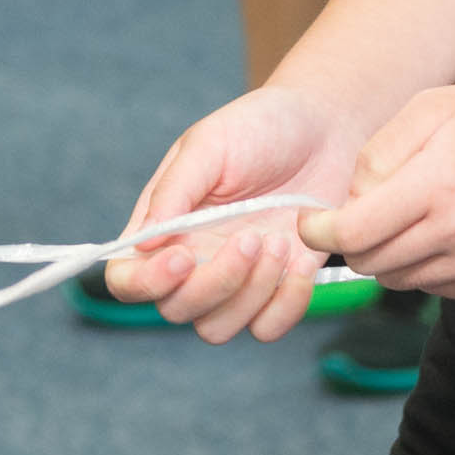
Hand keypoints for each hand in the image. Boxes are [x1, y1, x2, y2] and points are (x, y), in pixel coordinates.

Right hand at [100, 85, 357, 341]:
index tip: (182, 257)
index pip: (127, 277)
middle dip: (214, 284)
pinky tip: (301, 261)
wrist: (327, 128)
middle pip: (176, 310)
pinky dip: (287, 303)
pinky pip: (267, 328)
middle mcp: (192, 260)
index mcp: (162, 225)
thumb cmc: (260, 126)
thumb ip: (174, 191)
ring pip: (218, 328)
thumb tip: (144, 242)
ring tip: (279, 242)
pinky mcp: (278, 289)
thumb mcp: (210, 145)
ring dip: (251, 294)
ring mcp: (235, 279)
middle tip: (251, 239)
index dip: (145, 282)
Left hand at [298, 77, 454, 301]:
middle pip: (375, 264)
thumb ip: (377, 155)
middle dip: (354, 243)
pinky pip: (441, 289)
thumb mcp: (429, 109)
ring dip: (393, 255)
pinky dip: (429, 266)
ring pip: (405, 281)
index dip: (320, 233)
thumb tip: (348, 204)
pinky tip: (447, 230)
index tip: (310, 224)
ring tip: (415, 214)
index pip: (356, 234)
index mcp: (441, 184)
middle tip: (362, 215)